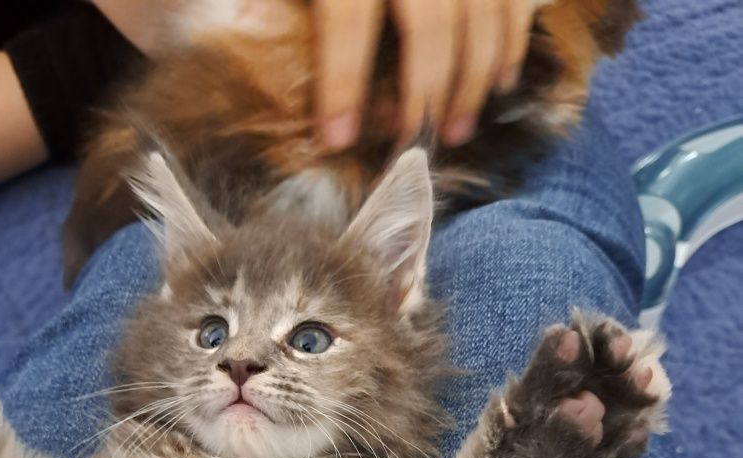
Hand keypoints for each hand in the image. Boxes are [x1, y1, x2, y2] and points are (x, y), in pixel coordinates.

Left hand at [314, 0, 539, 150]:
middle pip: (430, 20)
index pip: (348, 17)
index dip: (342, 81)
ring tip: (456, 129)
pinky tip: (502, 82)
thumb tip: (243, 31)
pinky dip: (513, 37)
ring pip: (481, 10)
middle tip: (411, 144)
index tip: (337, 139)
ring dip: (474, 76)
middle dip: (425, 91)